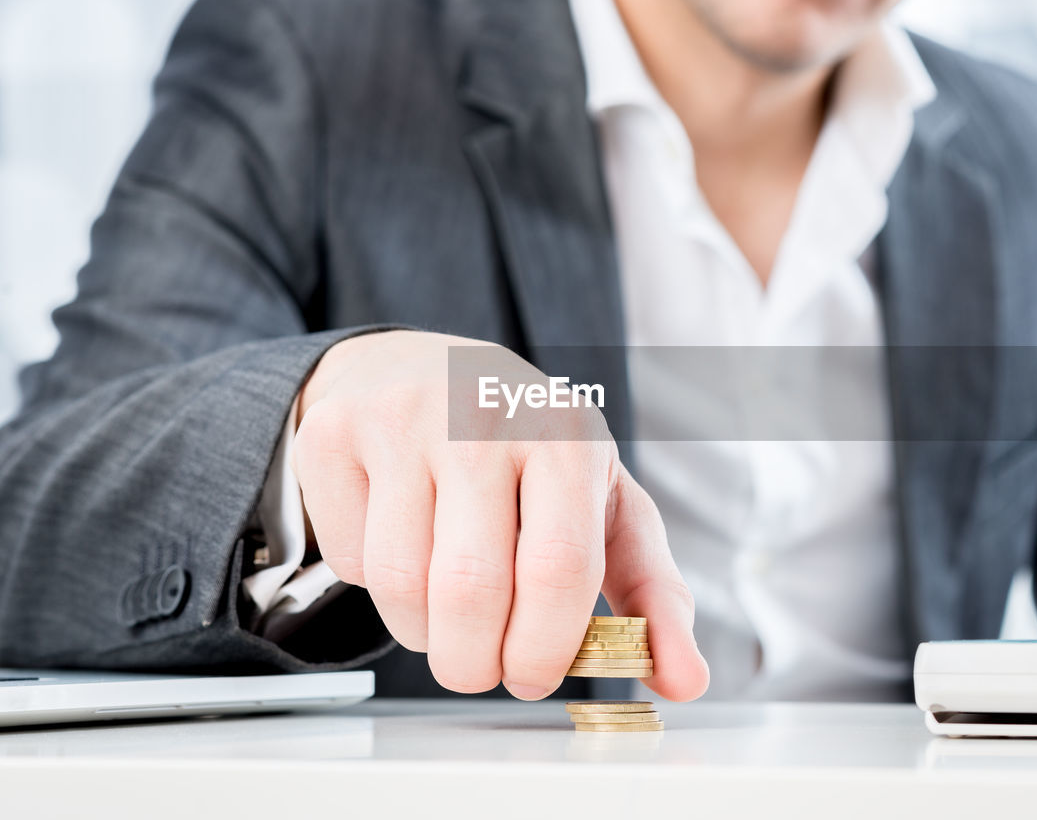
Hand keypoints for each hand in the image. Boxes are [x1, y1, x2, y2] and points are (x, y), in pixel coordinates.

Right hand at [292, 331, 708, 700]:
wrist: (425, 370)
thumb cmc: (528, 455)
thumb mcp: (604, 509)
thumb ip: (651, 594)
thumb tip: (686, 681)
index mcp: (567, 436)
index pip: (558, 568)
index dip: (543, 646)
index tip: (533, 675)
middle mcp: (485, 416)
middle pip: (472, 587)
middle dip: (476, 661)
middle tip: (482, 669)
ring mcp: (403, 418)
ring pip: (402, 584)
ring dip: (425, 633)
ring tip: (447, 616)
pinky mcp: (336, 431)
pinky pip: (347, 556)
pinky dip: (372, 585)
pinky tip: (401, 546)